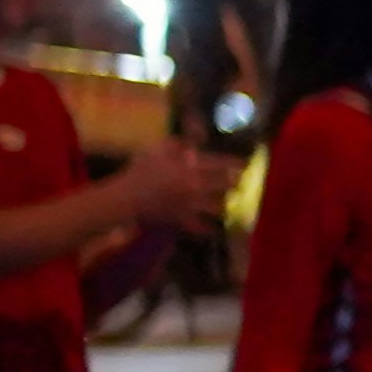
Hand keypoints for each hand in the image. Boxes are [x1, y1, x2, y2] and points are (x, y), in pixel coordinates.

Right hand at [121, 142, 237, 228]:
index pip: (222, 164)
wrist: (125, 198)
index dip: (237, 164)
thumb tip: (194, 143)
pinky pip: (204, 228)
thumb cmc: (140, 170)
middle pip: (226, 186)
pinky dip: (210, 228)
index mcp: (191, 167)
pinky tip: (215, 227)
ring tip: (231, 203)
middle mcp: (197, 186)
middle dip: (236, 184)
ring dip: (226, 204)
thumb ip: (178, 143)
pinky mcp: (185, 221)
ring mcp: (192, 206)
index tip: (246, 164)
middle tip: (241, 183)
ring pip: (220, 207)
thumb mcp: (157, 149)